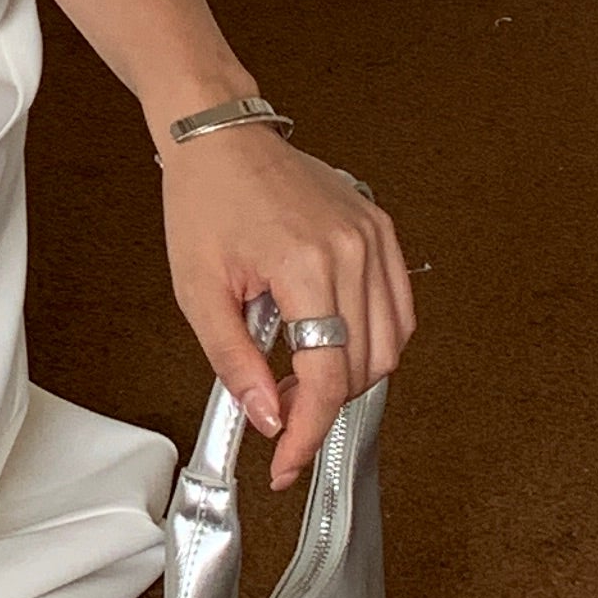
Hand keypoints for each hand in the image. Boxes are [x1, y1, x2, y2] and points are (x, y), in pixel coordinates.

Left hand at [158, 130, 415, 490]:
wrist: (220, 137)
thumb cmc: (205, 199)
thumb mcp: (198, 290)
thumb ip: (234, 362)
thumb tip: (267, 419)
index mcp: (304, 263)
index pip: (327, 376)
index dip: (308, 432)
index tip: (287, 461)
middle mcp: (351, 248)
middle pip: (363, 368)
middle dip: (321, 407)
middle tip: (278, 412)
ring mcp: (373, 237)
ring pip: (389, 345)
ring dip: (349, 378)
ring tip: (298, 376)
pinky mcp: (381, 230)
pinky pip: (398, 308)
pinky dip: (373, 341)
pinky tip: (332, 345)